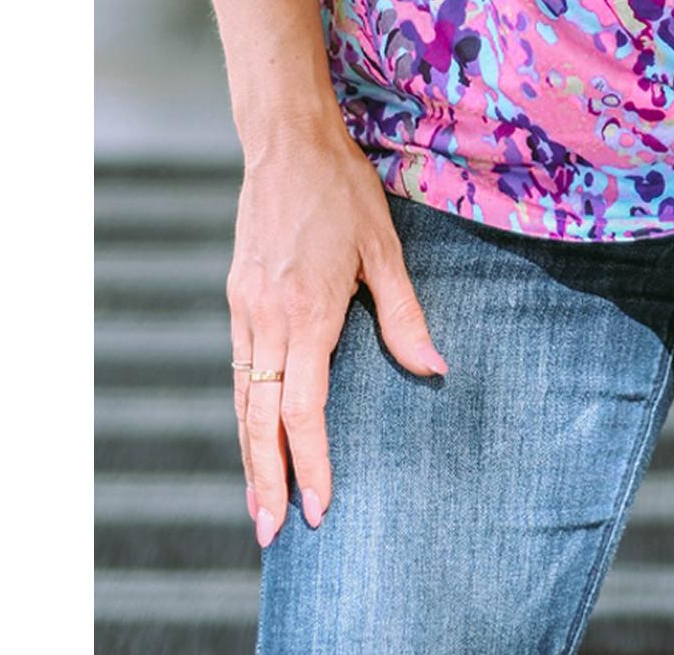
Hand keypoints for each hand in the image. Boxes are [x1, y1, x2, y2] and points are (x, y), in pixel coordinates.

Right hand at [227, 119, 447, 547]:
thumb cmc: (343, 189)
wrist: (287, 142)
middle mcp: (269, 318)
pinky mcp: (238, 295)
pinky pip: (240, 366)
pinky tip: (256, 431)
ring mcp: (246, 307)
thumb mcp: (383, 248)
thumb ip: (403, 314)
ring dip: (250, 453)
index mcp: (309, 311)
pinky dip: (245, 408)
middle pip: (260, 419)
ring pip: (243, 397)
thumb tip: (435, 368)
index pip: (304, 409)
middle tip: (273, 532)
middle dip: (267, 479)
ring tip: (260, 500)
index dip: (311, 462)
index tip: (318, 505)